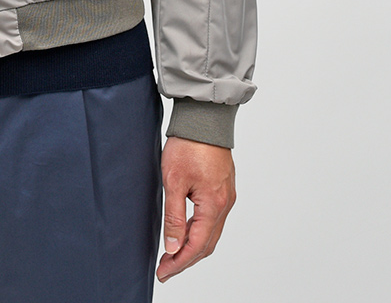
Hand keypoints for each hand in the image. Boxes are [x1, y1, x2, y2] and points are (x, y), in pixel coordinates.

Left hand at [156, 136, 235, 283]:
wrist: (204, 118)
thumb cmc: (188, 145)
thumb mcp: (173, 181)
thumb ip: (173, 216)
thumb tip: (172, 246)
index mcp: (213, 205)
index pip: (197, 245)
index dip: (179, 262)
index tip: (164, 272)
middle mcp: (224, 204)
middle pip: (207, 243)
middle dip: (186, 258)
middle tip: (166, 268)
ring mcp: (226, 196)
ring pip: (211, 232)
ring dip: (193, 245)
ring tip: (173, 253)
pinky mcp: (223, 187)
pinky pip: (213, 218)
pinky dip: (199, 230)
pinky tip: (186, 229)